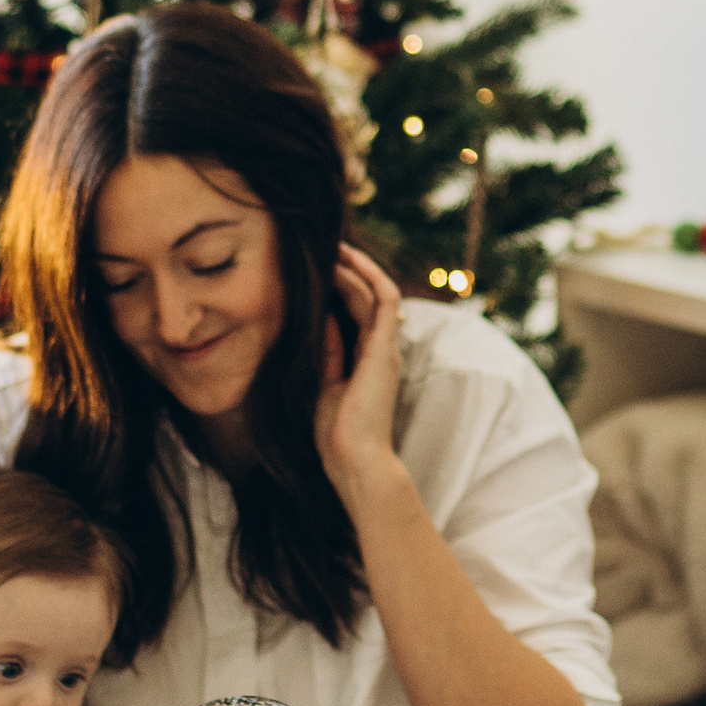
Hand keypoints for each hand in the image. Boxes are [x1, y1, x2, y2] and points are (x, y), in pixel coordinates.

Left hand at [315, 243, 409, 508]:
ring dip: (355, 266)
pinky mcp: (385, 347)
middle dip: (349, 269)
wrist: (354, 459)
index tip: (318, 268)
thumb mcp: (324, 382)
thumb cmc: (337, 433)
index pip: (358, 310)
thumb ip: (328, 350)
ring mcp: (386, 346)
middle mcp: (381, 348)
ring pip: (376, 291)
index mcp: (368, 358)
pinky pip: (383, 299)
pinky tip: (343, 263)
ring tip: (334, 246)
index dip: (341, 286)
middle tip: (326, 246)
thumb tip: (321, 316)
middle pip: (368, 295)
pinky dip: (366, 277)